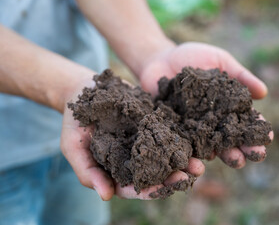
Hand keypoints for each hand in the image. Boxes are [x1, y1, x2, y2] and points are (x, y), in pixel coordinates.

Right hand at [60, 79, 204, 200]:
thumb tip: (106, 196)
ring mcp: (145, 142)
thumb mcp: (72, 146)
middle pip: (155, 175)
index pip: (133, 187)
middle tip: (188, 178)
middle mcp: (133, 159)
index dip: (146, 190)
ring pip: (166, 157)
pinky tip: (194, 142)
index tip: (159, 189)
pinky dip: (182, 140)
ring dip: (183, 163)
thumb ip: (87, 171)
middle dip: (171, 179)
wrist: (85, 89)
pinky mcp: (153, 124)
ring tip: (199, 166)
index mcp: (115, 170)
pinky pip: (170, 134)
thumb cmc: (75, 121)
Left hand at [140, 42, 273, 167]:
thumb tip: (264, 92)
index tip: (268, 136)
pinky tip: (201, 161)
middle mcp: (213, 122)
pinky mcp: (175, 132)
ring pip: (211, 148)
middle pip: (232, 140)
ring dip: (224, 156)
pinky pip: (184, 146)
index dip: (258, 129)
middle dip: (246, 147)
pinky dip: (192, 155)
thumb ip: (240, 75)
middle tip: (255, 155)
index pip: (246, 121)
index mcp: (227, 107)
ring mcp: (194, 129)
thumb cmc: (193, 58)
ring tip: (235, 160)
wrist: (160, 58)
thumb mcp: (219, 60)